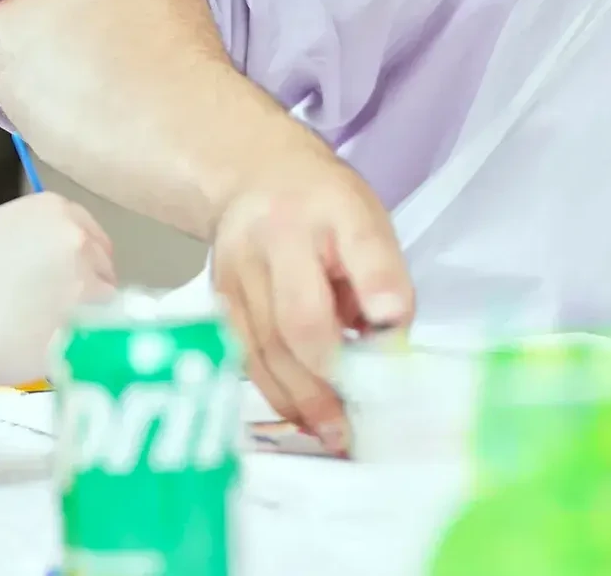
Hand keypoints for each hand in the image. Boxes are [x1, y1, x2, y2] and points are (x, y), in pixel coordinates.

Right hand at [210, 161, 412, 454]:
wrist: (256, 179)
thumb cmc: (326, 209)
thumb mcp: (368, 221)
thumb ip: (382, 276)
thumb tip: (390, 341)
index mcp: (332, 208)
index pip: (360, 245)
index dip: (377, 283)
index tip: (393, 318)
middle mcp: (277, 237)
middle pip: (299, 317)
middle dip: (329, 374)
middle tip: (357, 419)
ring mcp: (237, 272)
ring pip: (265, 349)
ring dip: (302, 399)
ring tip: (334, 433)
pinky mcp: (217, 302)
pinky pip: (244, 358)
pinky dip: (275, 393)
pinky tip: (300, 416)